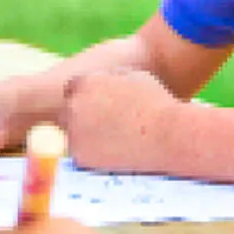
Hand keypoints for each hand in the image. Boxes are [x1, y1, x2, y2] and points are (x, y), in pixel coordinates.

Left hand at [61, 69, 177, 171]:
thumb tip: (104, 79)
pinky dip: (94, 156)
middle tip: (104, 126)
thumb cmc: (155, 102)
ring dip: (87, 138)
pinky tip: (115, 154)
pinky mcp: (79, 157)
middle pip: (67, 112)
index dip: (84, 97)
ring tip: (115, 141)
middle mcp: (72, 106)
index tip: (96, 106)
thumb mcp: (133, 76)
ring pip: (74, 135)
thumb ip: (111, 77)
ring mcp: (73, 133)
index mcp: (83, 82)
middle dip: (81, 118)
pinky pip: (82, 155)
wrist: (166, 135)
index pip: (72, 88)